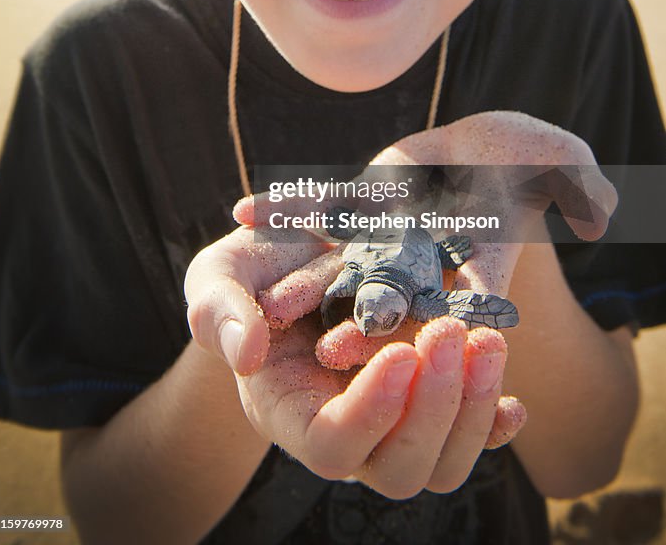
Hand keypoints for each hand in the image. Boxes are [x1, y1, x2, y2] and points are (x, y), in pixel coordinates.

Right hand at [184, 217, 523, 497]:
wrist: (296, 263)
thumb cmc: (248, 276)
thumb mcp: (218, 278)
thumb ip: (218, 312)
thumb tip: (246, 353)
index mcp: (290, 412)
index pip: (333, 446)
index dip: (372, 412)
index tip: (401, 352)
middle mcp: (348, 431)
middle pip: (402, 469)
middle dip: (434, 407)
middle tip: (448, 330)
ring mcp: (393, 422)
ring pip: (446, 461)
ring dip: (474, 407)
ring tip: (487, 337)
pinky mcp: (426, 400)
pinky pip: (471, 437)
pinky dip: (495, 423)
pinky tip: (513, 396)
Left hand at [239, 110, 614, 357]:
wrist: (491, 147)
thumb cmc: (535, 161)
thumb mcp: (563, 164)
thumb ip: (576, 185)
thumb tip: (600, 205)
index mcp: (468, 266)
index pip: (448, 304)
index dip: (424, 324)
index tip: (396, 351)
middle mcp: (422, 260)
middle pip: (385, 298)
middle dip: (356, 323)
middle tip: (323, 353)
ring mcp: (387, 232)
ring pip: (340, 262)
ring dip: (306, 280)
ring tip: (267, 303)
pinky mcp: (364, 200)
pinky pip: (318, 205)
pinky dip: (285, 207)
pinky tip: (242, 211)